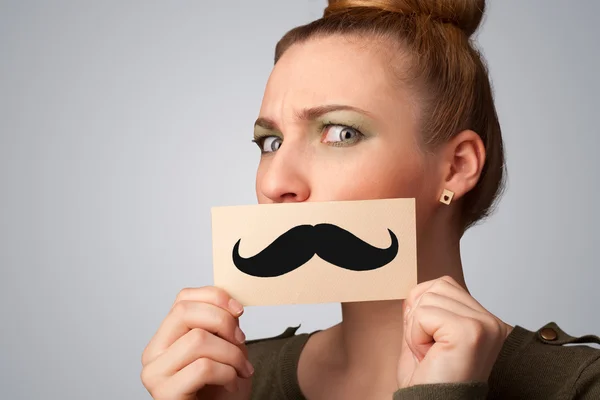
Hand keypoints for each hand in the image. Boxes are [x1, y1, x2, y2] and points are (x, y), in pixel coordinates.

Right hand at [141, 286, 253, 399]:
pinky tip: (231, 382)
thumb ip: (221, 324)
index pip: (183, 298)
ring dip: (231, 352)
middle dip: (223, 322)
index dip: (214, 297)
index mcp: (165, 337)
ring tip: (241, 368)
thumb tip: (230, 303)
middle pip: (184, 312)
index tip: (239, 310)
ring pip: (197, 339)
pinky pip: (202, 367)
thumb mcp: (225, 347)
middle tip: (241, 340)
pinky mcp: (165, 394)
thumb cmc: (222, 388)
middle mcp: (153, 353)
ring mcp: (155, 374)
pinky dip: (226, 372)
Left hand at [397, 276, 511, 387]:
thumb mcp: (424, 338)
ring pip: (427, 298)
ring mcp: (484, 325)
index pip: (442, 285)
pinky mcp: (471, 331)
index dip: (423, 312)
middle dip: (418, 319)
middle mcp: (491, 321)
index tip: (433, 345)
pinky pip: (423, 314)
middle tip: (431, 351)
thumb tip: (415, 292)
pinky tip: (432, 356)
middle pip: (434, 287)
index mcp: (483, 321)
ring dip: (417, 330)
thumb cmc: (429, 382)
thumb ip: (424, 311)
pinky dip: (416, 336)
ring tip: (432, 354)